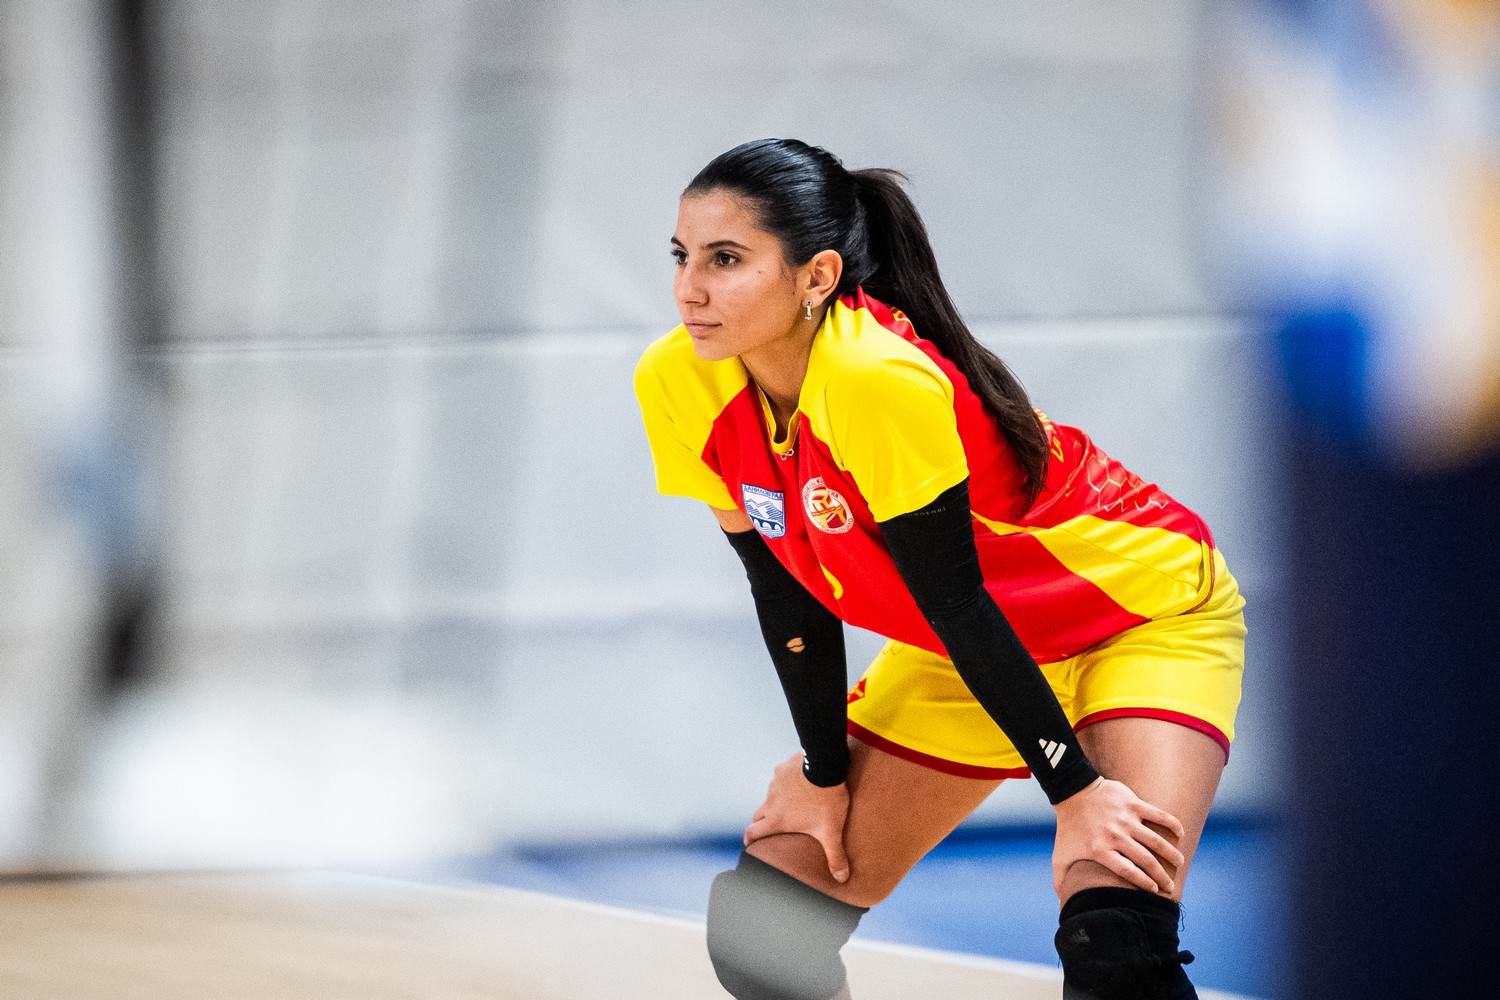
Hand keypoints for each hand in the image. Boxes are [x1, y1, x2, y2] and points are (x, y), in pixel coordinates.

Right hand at [744, 752, 851, 882]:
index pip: (753, 833)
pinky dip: (785, 782)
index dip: (749, 840)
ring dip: (776, 801)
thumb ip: (835, 855)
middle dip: (762, 822)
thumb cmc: (826, 801)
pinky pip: (779, 778)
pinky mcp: (782, 768)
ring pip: (770, 796)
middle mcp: (770, 802)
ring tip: (791, 804)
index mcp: (777, 819)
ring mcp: (774, 783)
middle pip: (758, 815)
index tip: (749, 845)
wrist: (825, 766)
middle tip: (772, 828)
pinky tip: (799, 782)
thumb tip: (842, 879)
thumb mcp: (831, 831)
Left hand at [1051, 777, 1185, 897]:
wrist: (1072, 792)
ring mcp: (1125, 819)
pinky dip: (1171, 823)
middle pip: (1145, 859)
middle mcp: (1115, 835)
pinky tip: (1180, 833)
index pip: (1128, 871)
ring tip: (1179, 863)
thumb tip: (1061, 906)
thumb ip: (1061, 881)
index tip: (1155, 891)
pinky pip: (1158, 814)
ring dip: (1171, 853)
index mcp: (1100, 850)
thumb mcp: (1060, 856)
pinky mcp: (1132, 803)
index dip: (1144, 883)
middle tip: (1170, 885)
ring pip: (1156, 840)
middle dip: (1161, 876)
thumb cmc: (1068, 828)